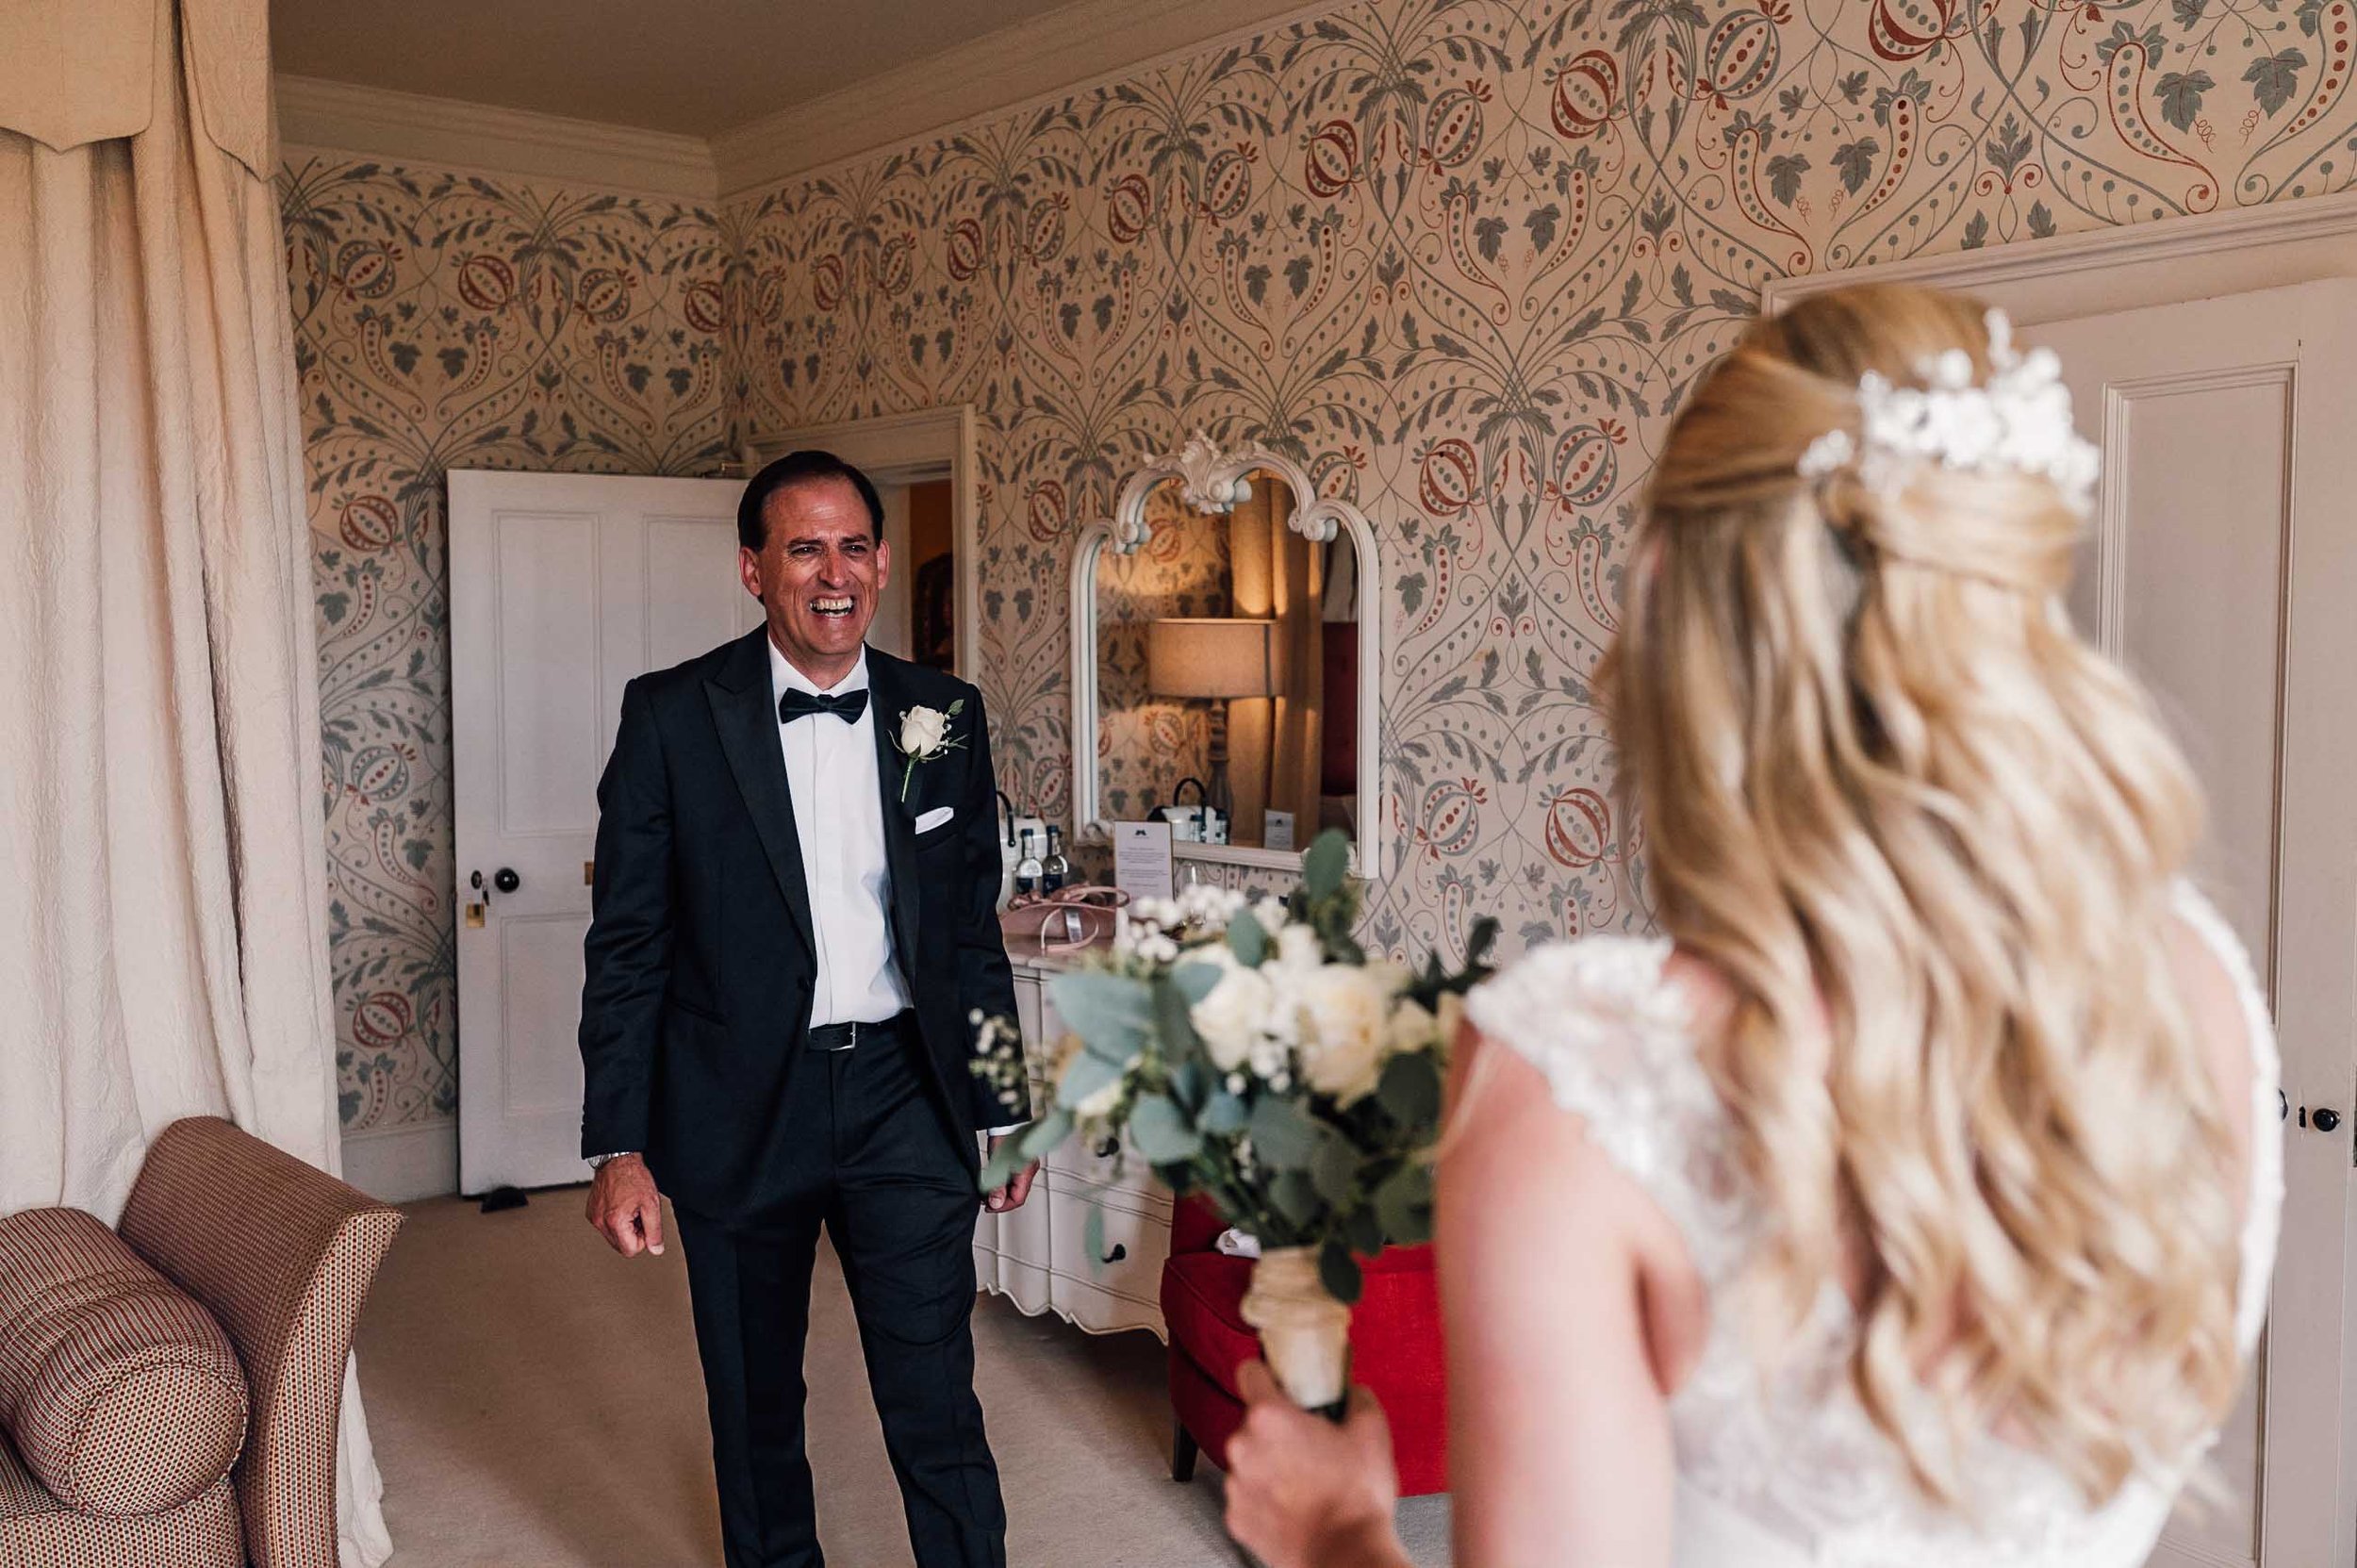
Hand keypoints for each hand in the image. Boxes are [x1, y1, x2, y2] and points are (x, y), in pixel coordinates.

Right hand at [585, 1154, 666, 1257]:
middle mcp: (600, 1221)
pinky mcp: (591, 1212)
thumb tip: (656, 1249)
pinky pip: (605, 1226)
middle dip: (633, 1234)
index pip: (631, 1250)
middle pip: (621, 1246)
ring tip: (630, 1208)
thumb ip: (654, 1231)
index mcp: (615, 1222)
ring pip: (613, 1237)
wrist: (618, 1159)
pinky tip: (621, 1205)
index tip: (645, 1223)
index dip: (643, 1239)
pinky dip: (615, 1220)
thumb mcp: (651, 1204)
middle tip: (638, 1214)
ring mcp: (593, 1217)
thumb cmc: (633, 1176)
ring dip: (624, 1228)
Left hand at [984, 1136, 1037, 1212]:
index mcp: (1026, 1173)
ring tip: (987, 1194)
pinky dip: (1003, 1185)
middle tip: (987, 1202)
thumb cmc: (1004, 1137)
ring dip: (1001, 1194)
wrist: (1006, 1121)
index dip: (1003, 1207)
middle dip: (1001, 1201)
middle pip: (1017, 1195)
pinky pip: (1014, 1180)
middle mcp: (1029, 1171)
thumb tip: (996, 1204)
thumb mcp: (997, 1165)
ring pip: (1015, 1188)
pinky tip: (994, 1184)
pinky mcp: (1020, 1163)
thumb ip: (998, 1186)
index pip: (1017, 1199)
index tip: (990, 1207)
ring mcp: (1025, 1167)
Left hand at [1224, 1361, 1404, 1567]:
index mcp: (1269, 1417)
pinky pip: (1249, 1496)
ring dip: (1271, 1465)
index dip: (1268, 1375)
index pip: (1249, 1371)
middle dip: (1278, 1429)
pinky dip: (1267, 1499)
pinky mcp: (1237, 1518)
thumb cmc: (1356, 1499)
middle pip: (1253, 1422)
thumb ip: (1356, 1398)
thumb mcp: (1371, 1431)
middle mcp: (1242, 1447)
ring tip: (1307, 1481)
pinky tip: (1297, 1506)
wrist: (1347, 1557)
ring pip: (1250, 1460)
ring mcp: (1236, 1485)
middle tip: (1310, 1443)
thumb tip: (1351, 1393)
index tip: (1280, 1383)